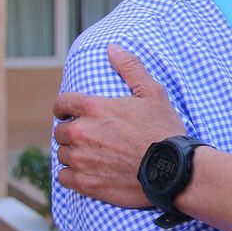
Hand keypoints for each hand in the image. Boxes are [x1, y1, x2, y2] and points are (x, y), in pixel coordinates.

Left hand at [55, 45, 183, 208]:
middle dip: (72, 133)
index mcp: (94, 108)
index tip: (70, 114)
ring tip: (92, 156)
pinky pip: (63, 177)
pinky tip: (88, 172)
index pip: (62, 104)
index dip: (65, 108)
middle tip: (89, 137)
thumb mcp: (152, 93)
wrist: (171, 170)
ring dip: (73, 154)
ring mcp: (81, 159)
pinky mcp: (84, 183)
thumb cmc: (163, 130)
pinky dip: (72, 175)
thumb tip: (112, 48)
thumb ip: (130, 68)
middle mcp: (82, 133)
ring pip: (63, 154)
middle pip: (60, 132)